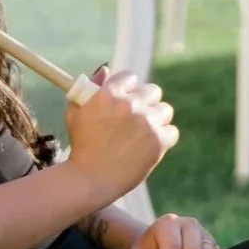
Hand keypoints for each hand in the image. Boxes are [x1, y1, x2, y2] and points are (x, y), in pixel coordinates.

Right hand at [64, 66, 175, 202]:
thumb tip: (105, 69)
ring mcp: (147, 122)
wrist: (91, 179)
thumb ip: (90, 88)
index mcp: (108, 94)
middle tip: (137, 117)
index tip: (125, 98)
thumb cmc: (81, 145)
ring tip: (144, 132)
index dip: (128, 88)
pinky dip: (164, 138)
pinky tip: (150, 144)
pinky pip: (171, 131)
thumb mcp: (76, 112)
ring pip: (164, 110)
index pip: (129, 77)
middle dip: (145, 102)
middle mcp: (130, 105)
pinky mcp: (159, 141)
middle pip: (151, 91)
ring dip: (156, 118)